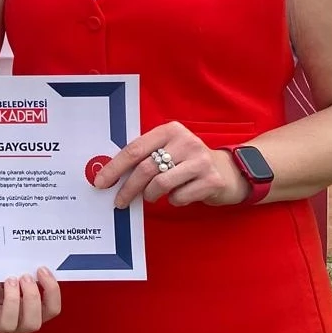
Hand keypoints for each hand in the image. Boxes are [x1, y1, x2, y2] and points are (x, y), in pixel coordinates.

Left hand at [0, 269, 60, 332]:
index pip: (51, 310)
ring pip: (10, 324)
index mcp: (29, 311)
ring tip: (9, 279)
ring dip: (12, 301)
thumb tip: (36, 257)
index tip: (42, 270)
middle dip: (32, 299)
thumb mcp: (12, 274)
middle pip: (33, 323)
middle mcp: (15, 321)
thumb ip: (26, 272)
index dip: (52, 292)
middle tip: (25, 277)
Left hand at [91, 122, 248, 207]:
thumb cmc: (188, 162)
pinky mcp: (212, 180)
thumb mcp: (169, 149)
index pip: (135, 149)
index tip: (101, 182)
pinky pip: (179, 197)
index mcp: (170, 130)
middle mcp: (186, 142)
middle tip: (119, 202)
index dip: (115, 167)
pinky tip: (179, 195)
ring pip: (161, 184)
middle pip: (145, 169)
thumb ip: (145, 156)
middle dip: (128, 188)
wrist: (230, 171)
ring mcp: (201, 161)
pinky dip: (173, 200)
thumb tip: (110, 175)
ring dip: (150, 195)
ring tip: (151, 196)